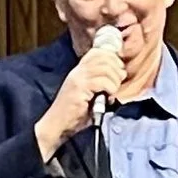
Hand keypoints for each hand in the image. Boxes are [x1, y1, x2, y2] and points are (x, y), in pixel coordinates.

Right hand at [35, 42, 125, 160]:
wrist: (57, 125)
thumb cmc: (74, 114)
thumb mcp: (88, 93)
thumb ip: (100, 82)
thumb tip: (120, 75)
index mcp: (79, 70)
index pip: (98, 52)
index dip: (113, 59)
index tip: (117, 72)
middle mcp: (77, 71)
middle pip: (105, 57)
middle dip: (117, 70)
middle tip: (117, 83)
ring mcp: (77, 78)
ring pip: (106, 68)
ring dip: (115, 81)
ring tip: (112, 92)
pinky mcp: (79, 88)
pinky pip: (103, 81)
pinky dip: (110, 89)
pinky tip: (107, 98)